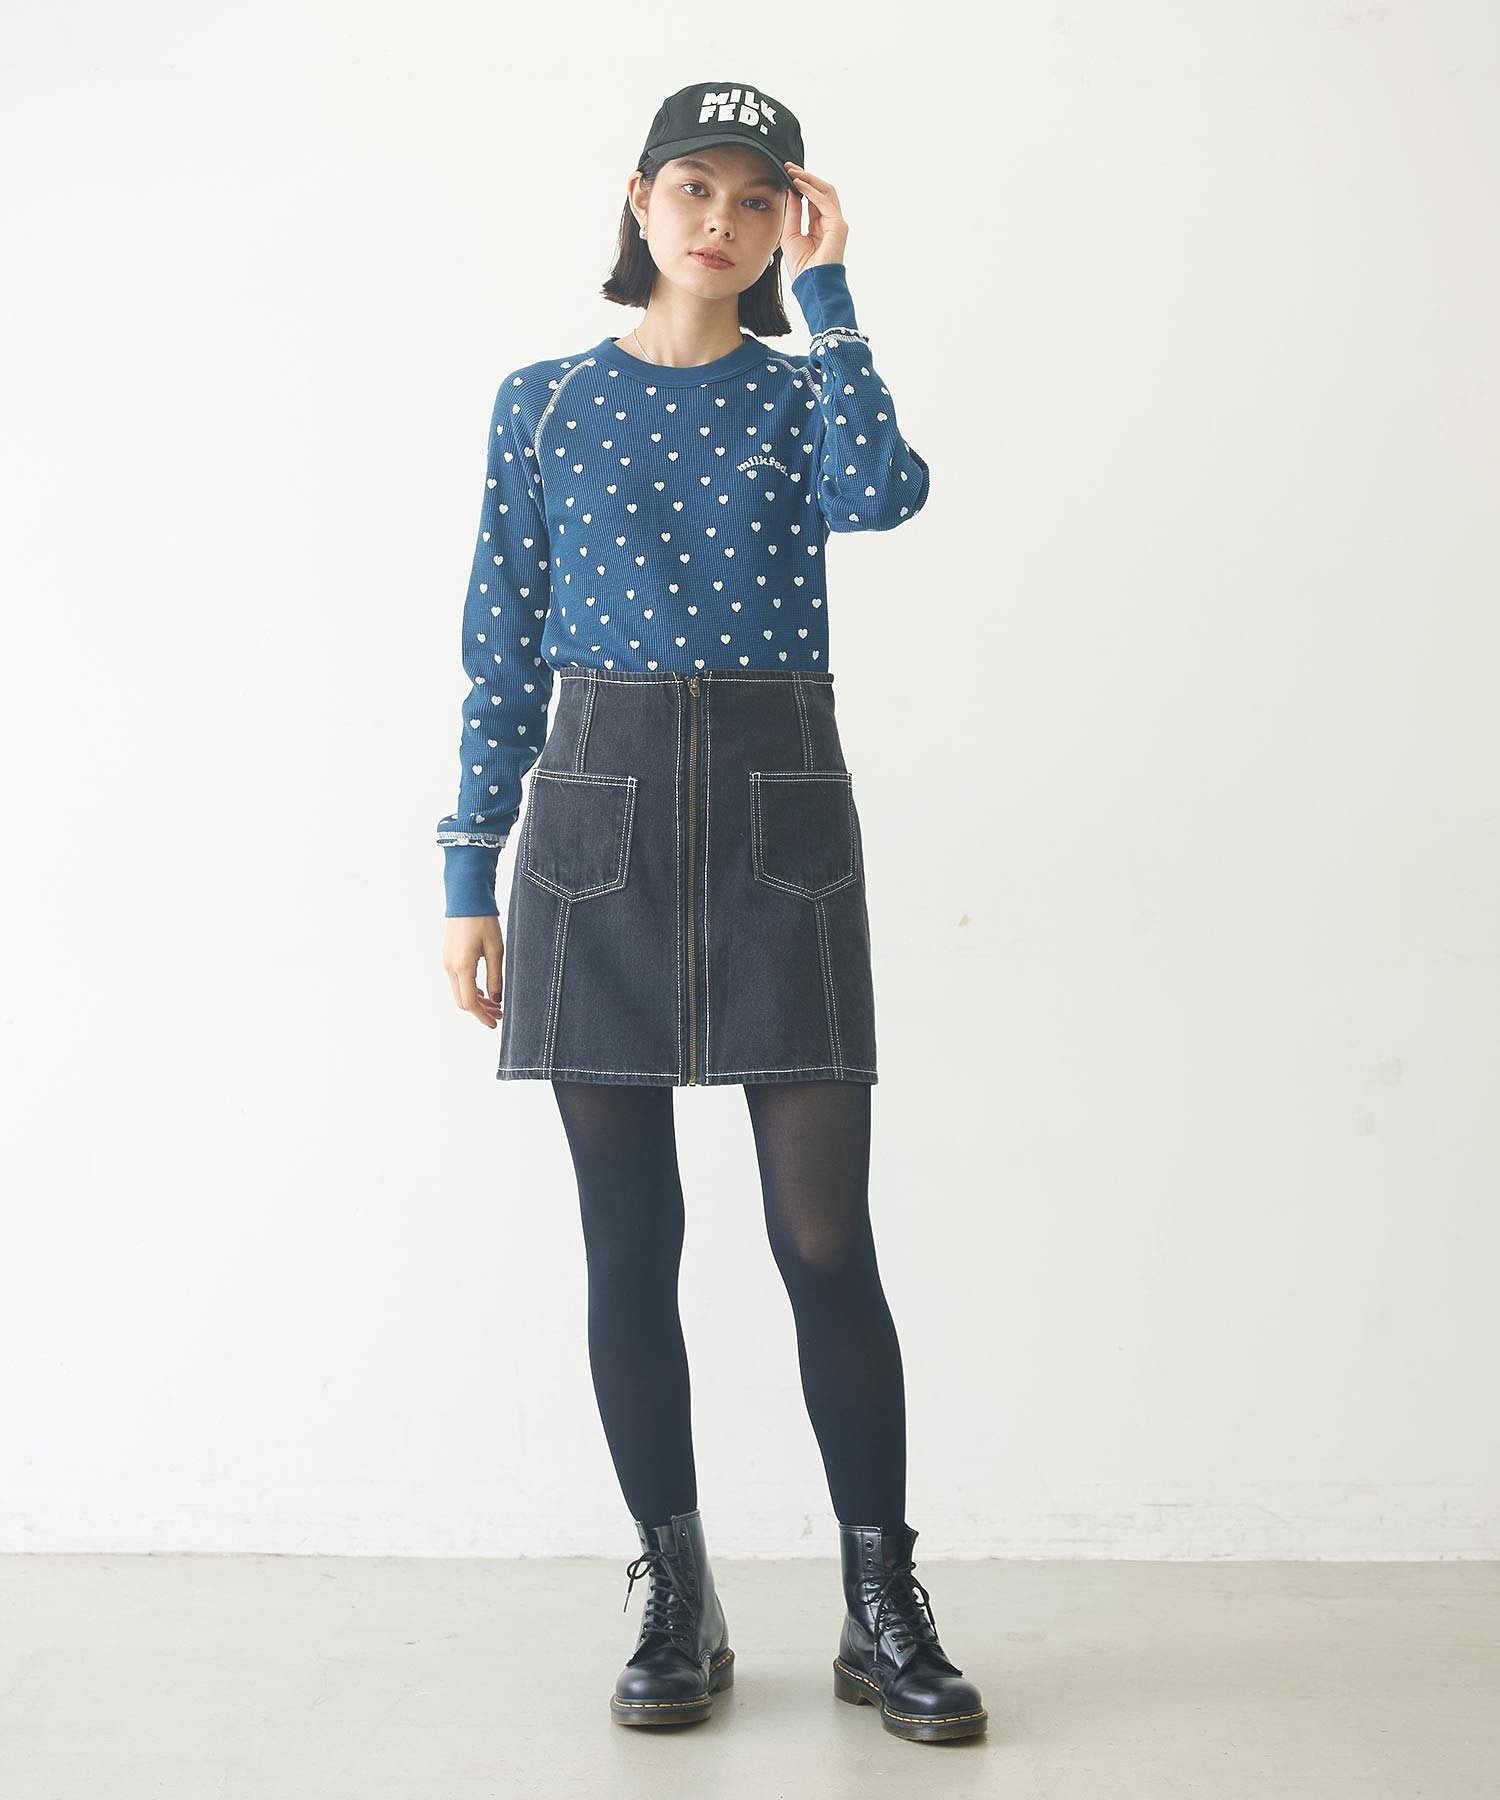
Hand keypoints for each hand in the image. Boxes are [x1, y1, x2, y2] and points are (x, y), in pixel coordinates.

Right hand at [443, 915, 504, 1028]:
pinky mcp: (447, 956)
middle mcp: (450, 966)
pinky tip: (483, 990)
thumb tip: (496, 998)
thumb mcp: (496, 949)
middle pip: (462, 1000)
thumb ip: (495, 976)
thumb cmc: (483, 920)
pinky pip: (456, 980)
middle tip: (500, 1013)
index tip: (495, 1023)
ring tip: (495, 1003)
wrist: (466, 898)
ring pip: (458, 991)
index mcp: (462, 966)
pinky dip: (469, 989)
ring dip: (475, 1000)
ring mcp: (446, 961)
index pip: (470, 1002)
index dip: (482, 1016)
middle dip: (480, 1011)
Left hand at [780, 161, 848, 284]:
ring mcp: (836, 223)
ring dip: (808, 179)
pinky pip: (824, 201)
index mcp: (820, 226)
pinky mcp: (838, 225)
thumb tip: (790, 191)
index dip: (800, 185)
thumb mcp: (790, 235)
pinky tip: (798, 184)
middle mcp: (830, 222)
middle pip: (821, 191)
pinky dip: (811, 190)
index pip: (812, 199)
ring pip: (825, 191)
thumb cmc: (802, 267)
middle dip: (805, 177)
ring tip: (792, 171)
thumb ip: (792, 213)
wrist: (812, 285)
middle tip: (789, 167)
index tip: (786, 174)